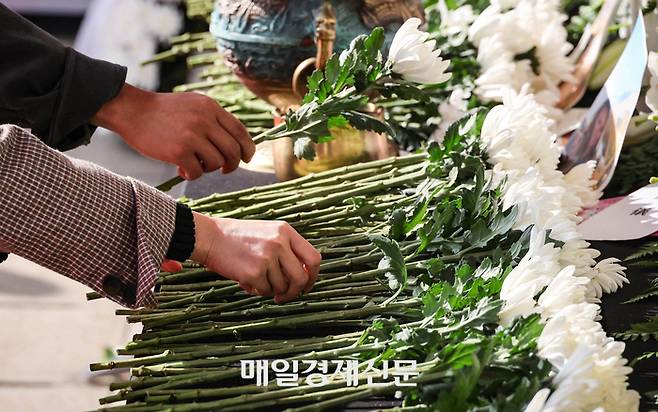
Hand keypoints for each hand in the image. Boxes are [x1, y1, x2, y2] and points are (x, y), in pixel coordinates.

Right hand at [91, 83, 254, 179]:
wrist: (132, 110)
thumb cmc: (163, 112)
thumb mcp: (193, 105)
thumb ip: (213, 119)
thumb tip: (236, 143)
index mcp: (211, 107)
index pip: (240, 131)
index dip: (248, 148)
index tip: (246, 158)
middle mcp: (204, 120)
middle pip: (233, 150)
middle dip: (233, 164)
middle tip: (224, 169)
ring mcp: (192, 135)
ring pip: (217, 163)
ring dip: (209, 169)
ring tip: (195, 164)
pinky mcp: (178, 151)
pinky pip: (198, 172)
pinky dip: (193, 175)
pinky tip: (182, 170)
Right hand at [190, 213, 321, 302]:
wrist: (208, 236)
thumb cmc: (237, 238)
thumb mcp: (268, 233)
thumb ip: (287, 249)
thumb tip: (303, 277)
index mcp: (286, 231)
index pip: (314, 258)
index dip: (313, 276)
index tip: (306, 285)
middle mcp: (279, 242)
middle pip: (301, 277)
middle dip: (294, 291)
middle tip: (284, 295)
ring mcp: (267, 257)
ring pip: (282, 287)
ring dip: (272, 290)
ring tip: (258, 281)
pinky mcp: (254, 272)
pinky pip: (265, 291)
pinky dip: (258, 291)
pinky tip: (247, 282)